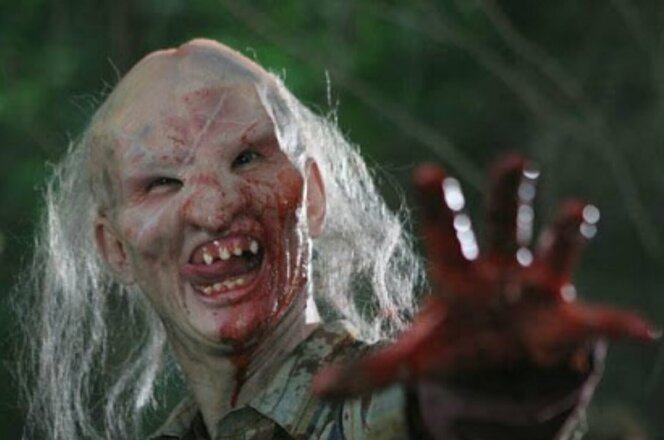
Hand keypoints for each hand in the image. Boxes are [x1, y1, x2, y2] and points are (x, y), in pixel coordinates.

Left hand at [313, 154, 659, 398]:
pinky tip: (645, 331)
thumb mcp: (413, 357)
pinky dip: (618, 325)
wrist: (496, 361)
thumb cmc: (452, 342)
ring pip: (554, 251)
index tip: (430, 170)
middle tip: (514, 161)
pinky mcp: (567, 319)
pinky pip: (597, 321)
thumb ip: (371, 370)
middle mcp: (498, 266)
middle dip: (509, 193)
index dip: (438, 203)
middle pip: (502, 222)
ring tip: (579, 210)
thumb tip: (317, 389)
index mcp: (454, 270)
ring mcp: (536, 287)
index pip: (442, 230)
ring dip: (566, 232)